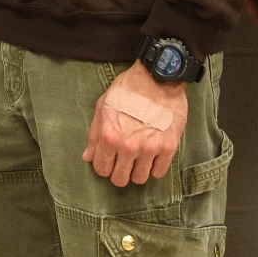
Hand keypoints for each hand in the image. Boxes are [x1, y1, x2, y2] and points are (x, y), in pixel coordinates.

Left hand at [84, 61, 188, 186]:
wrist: (158, 77)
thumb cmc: (128, 89)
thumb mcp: (104, 106)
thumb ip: (94, 134)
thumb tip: (88, 157)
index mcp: (109, 135)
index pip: (101, 168)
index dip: (103, 166)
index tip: (108, 161)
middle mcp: (129, 146)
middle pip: (120, 179)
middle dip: (119, 173)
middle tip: (122, 163)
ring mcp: (150, 148)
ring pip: (140, 179)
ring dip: (137, 171)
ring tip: (138, 158)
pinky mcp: (169, 147)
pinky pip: (159, 172)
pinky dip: (154, 167)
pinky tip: (152, 156)